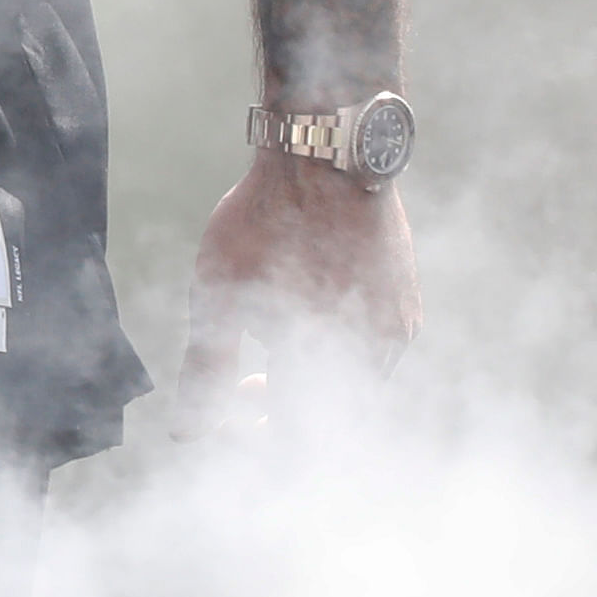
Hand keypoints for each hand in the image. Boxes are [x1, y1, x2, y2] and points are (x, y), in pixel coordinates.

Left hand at [179, 146, 416, 434]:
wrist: (326, 152)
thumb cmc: (265, 223)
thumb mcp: (219, 298)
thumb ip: (207, 372)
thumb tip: (187, 435)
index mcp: (330, 364)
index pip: (298, 444)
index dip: (255, 441)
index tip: (222, 418)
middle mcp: (378, 356)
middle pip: (332, 420)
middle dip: (281, 412)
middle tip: (243, 383)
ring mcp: (401, 328)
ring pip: (357, 387)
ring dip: (309, 381)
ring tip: (269, 341)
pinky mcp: (409, 302)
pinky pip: (375, 353)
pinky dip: (335, 352)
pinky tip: (303, 316)